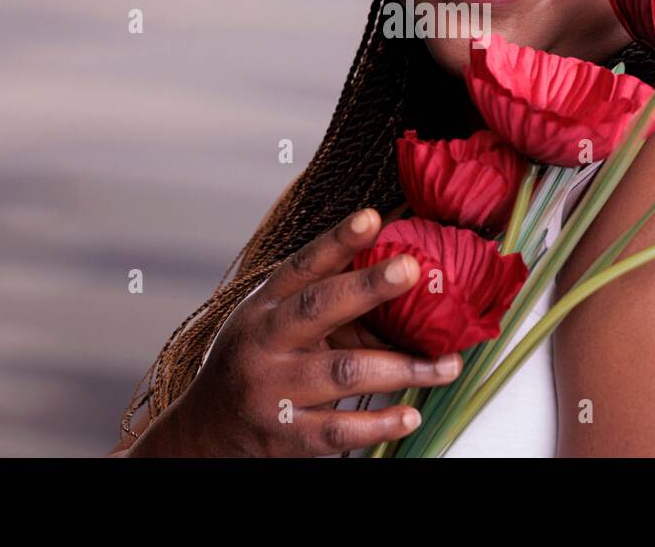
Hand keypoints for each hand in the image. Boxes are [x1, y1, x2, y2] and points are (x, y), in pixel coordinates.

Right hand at [149, 208, 461, 456]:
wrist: (207, 431)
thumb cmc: (258, 362)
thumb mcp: (278, 324)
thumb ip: (331, 305)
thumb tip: (407, 282)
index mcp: (265, 307)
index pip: (303, 267)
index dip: (337, 241)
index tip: (373, 218)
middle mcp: (264, 343)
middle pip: (319, 308)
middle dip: (368, 286)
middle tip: (413, 269)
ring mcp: (273, 391)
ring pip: (342, 373)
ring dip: (402, 368)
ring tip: (447, 364)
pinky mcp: (285, 437)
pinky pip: (339, 431)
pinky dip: (379, 424)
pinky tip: (410, 414)